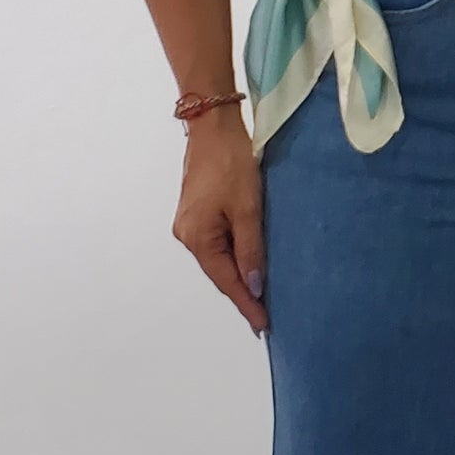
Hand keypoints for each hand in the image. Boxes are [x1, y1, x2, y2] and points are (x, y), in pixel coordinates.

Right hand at [174, 111, 268, 334]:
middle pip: (220, 273)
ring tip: (262, 297)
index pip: (227, 282)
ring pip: (219, 259)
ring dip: (239, 276)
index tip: (263, 326)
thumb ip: (251, 250)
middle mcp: (188, 235)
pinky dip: (234, 257)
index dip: (246, 304)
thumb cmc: (230, 163)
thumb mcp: (248, 209)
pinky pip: (218, 244)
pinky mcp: (197, 214)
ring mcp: (190, 225)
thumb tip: (255, 285)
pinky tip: (249, 265)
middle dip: (243, 294)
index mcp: (198, 238)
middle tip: (266, 317)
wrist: (213, 128)